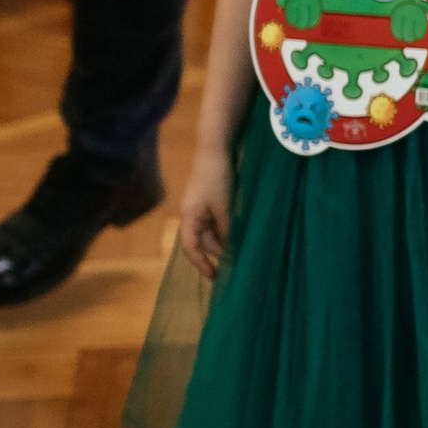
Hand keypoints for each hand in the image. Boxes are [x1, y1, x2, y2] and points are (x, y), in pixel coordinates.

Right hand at [178, 148, 232, 281]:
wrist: (215, 150)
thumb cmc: (217, 178)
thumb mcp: (224, 207)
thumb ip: (226, 229)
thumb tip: (231, 248)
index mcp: (189, 217)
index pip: (191, 247)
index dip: (201, 263)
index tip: (214, 276)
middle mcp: (190, 215)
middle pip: (202, 242)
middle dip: (217, 254)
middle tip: (235, 266)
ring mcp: (197, 209)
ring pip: (209, 234)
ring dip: (222, 243)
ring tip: (239, 253)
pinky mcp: (206, 203)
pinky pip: (213, 224)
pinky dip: (224, 232)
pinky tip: (236, 236)